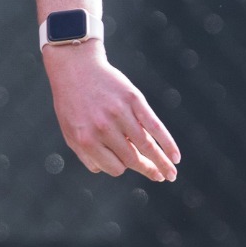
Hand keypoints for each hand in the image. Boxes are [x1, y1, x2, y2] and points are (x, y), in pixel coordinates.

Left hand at [44, 42, 180, 180]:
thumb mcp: (70, 130)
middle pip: (132, 159)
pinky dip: (168, 143)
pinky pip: (155, 126)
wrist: (75, 68)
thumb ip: (85, 153)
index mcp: (85, 139)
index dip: (122, 168)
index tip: (127, 165)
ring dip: (162, 163)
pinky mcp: (134, 100)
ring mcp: (120, 114)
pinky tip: (175, 157)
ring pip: (146, 146)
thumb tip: (105, 170)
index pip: (114, 167)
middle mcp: (103, 128)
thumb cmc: (72, 103)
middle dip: (149, 171)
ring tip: (171, 175)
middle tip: (161, 178)